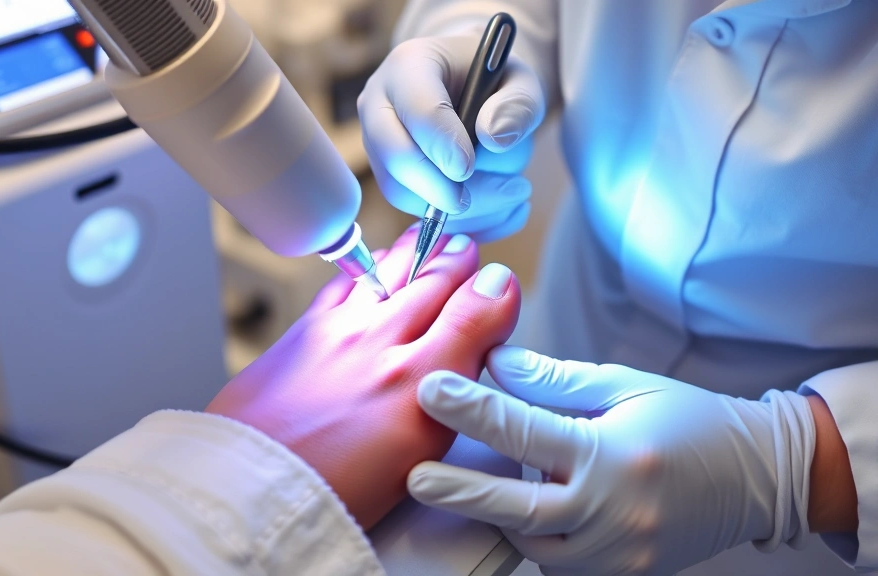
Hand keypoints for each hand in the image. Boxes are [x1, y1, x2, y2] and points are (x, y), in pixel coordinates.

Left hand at [206, 228, 521, 529]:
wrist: (250, 489)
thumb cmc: (332, 490)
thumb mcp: (418, 450)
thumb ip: (456, 392)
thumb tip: (475, 350)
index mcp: (420, 382)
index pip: (473, 313)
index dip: (492, 291)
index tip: (498, 283)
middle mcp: (380, 345)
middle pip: (429, 284)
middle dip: (452, 261)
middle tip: (465, 247)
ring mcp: (336, 334)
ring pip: (384, 276)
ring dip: (409, 254)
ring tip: (424, 239)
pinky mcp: (299, 336)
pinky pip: (338, 287)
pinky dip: (358, 272)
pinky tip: (362, 271)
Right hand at [358, 35, 544, 242]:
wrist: (476, 92)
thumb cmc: (496, 82)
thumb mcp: (522, 81)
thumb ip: (517, 104)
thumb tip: (493, 139)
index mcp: (409, 67)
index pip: (418, 112)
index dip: (443, 145)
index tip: (469, 166)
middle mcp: (381, 107)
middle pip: (396, 158)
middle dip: (441, 189)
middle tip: (495, 194)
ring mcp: (380, 148)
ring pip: (405, 194)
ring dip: (462, 209)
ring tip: (514, 192)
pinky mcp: (392, 180)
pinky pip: (417, 214)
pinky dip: (465, 222)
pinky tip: (505, 210)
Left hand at [407, 346, 817, 574]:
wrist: (756, 477)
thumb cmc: (688, 420)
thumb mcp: (624, 386)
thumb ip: (555, 381)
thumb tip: (494, 363)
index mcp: (614, 452)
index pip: (526, 429)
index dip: (472, 408)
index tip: (430, 390)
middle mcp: (615, 508)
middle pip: (519, 507)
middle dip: (460, 491)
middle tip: (414, 476)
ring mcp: (620, 550)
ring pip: (535, 544)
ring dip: (499, 517)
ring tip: (470, 489)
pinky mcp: (623, 573)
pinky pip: (561, 562)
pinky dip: (537, 537)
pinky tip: (524, 512)